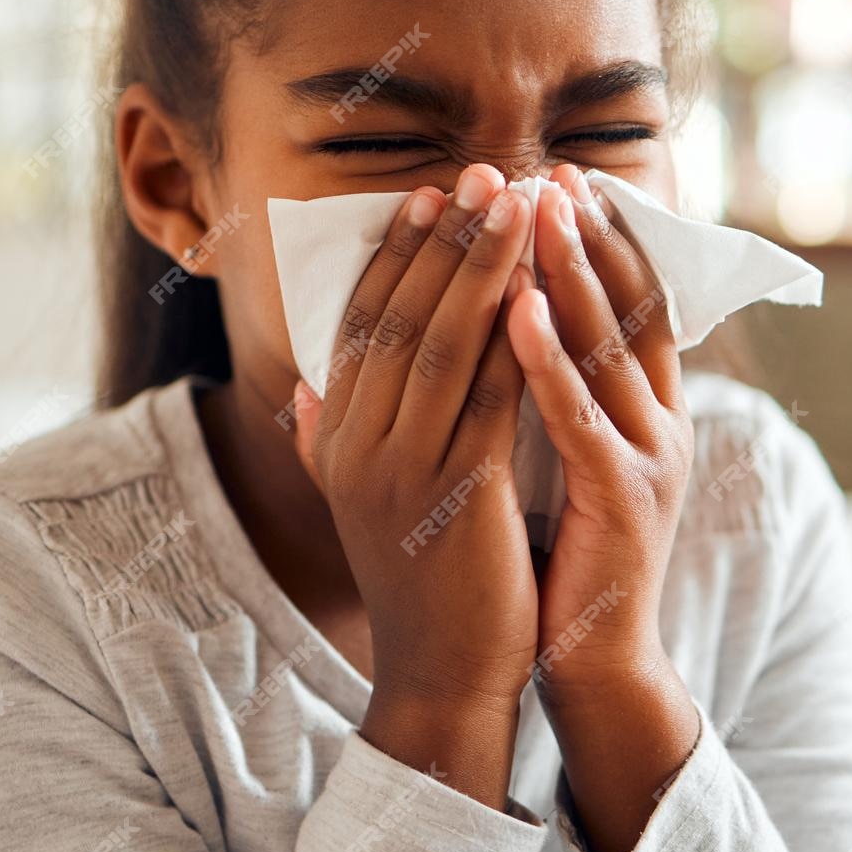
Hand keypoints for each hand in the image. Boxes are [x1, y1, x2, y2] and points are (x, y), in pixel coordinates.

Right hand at [291, 163, 537, 804]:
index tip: (427, 198)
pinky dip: (519, 338)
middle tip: (480, 174)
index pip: (360, 325)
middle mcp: (359, 447)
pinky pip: (493, 398)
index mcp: (337, 442)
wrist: (443, 678)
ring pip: (444, 345)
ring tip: (517, 203)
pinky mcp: (461, 497)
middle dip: (443, 240)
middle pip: (400, 319)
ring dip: (482, 267)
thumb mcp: (361, 505)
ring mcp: (406, 472)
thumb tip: (305, 388)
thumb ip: (331, 444)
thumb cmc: (419, 584)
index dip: (394, 256)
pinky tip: (547, 290)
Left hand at [508, 165, 700, 851]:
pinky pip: (581, 418)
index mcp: (645, 413)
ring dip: (573, 273)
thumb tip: (503, 324)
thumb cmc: (563, 560)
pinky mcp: (624, 501)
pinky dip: (552, 360)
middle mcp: (662, 424)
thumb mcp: (556, 462)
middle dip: (588, 236)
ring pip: (611, 348)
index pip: (629, 303)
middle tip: (550, 171)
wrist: (593, 664)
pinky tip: (520, 311)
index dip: (597, 240)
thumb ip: (540, 397)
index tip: (556, 180)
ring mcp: (650, 460)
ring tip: (536, 212)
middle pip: (631, 307)